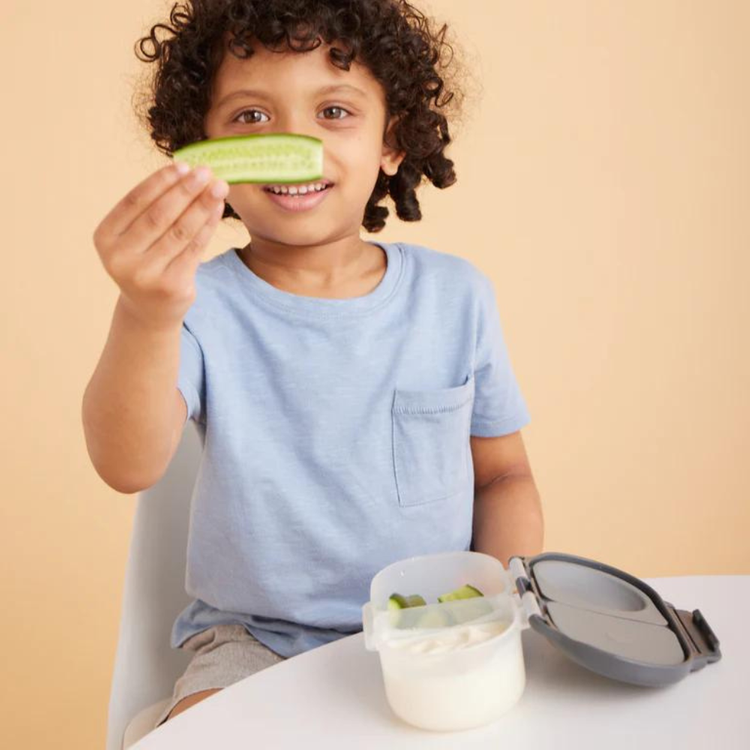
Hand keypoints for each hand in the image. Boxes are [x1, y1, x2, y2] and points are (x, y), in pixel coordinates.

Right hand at [93, 162, 227, 330]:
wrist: (150, 309)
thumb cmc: (144, 261)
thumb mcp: (135, 237)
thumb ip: (151, 208)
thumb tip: (185, 172)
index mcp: (104, 238)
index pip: (135, 201)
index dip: (160, 182)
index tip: (183, 165)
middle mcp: (120, 258)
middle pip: (159, 215)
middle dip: (185, 190)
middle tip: (206, 172)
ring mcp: (144, 275)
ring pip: (180, 231)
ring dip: (202, 206)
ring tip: (219, 187)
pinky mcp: (170, 286)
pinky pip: (194, 249)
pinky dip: (208, 226)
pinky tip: (218, 210)